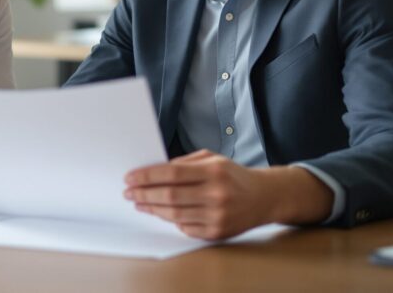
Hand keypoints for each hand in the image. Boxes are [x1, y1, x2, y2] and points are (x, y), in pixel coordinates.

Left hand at [124, 150, 331, 239]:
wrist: (263, 197)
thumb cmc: (232, 175)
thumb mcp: (212, 159)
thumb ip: (184, 164)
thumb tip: (153, 171)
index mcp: (214, 171)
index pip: (172, 174)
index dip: (147, 176)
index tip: (130, 177)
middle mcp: (216, 194)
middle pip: (170, 196)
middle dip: (144, 194)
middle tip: (129, 192)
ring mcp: (218, 216)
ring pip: (174, 214)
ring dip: (152, 209)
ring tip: (139, 203)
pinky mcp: (217, 232)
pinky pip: (185, 228)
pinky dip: (170, 220)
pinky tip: (161, 213)